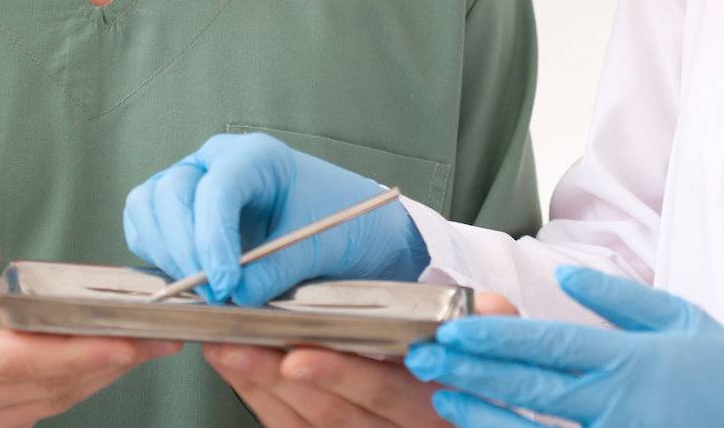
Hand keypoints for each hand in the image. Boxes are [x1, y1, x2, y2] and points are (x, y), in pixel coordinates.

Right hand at [0, 238, 180, 426]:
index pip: (19, 359)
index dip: (76, 350)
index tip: (122, 337)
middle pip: (50, 384)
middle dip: (112, 360)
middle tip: (163, 334)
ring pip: (52, 402)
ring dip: (104, 377)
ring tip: (151, 347)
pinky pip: (40, 411)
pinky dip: (78, 388)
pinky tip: (106, 365)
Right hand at [122, 132, 428, 305]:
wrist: (346, 228)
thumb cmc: (338, 223)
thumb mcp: (318, 247)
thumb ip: (276, 270)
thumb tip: (235, 295)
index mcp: (257, 156)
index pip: (217, 187)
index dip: (212, 237)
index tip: (224, 282)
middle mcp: (215, 162)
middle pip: (170, 193)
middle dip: (185, 249)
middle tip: (214, 294)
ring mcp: (192, 184)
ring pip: (147, 207)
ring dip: (166, 254)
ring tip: (204, 292)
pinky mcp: (179, 213)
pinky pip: (146, 228)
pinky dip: (158, 256)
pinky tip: (189, 282)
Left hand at [204, 293, 519, 427]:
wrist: (467, 413)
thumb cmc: (473, 376)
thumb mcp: (492, 353)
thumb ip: (489, 329)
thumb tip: (497, 307)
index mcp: (437, 409)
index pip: (389, 392)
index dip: (341, 374)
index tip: (297, 352)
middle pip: (336, 414)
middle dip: (279, 378)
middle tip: (237, 344)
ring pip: (309, 425)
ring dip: (261, 387)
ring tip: (226, 349)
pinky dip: (266, 404)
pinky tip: (241, 373)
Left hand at [404, 266, 723, 427]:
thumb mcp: (681, 318)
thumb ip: (619, 298)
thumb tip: (566, 278)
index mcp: (629, 360)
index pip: (548, 345)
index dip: (495, 337)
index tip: (451, 327)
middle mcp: (616, 403)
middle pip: (529, 388)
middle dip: (471, 371)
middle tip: (422, 358)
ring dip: (484, 413)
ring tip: (442, 395)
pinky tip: (485, 427)